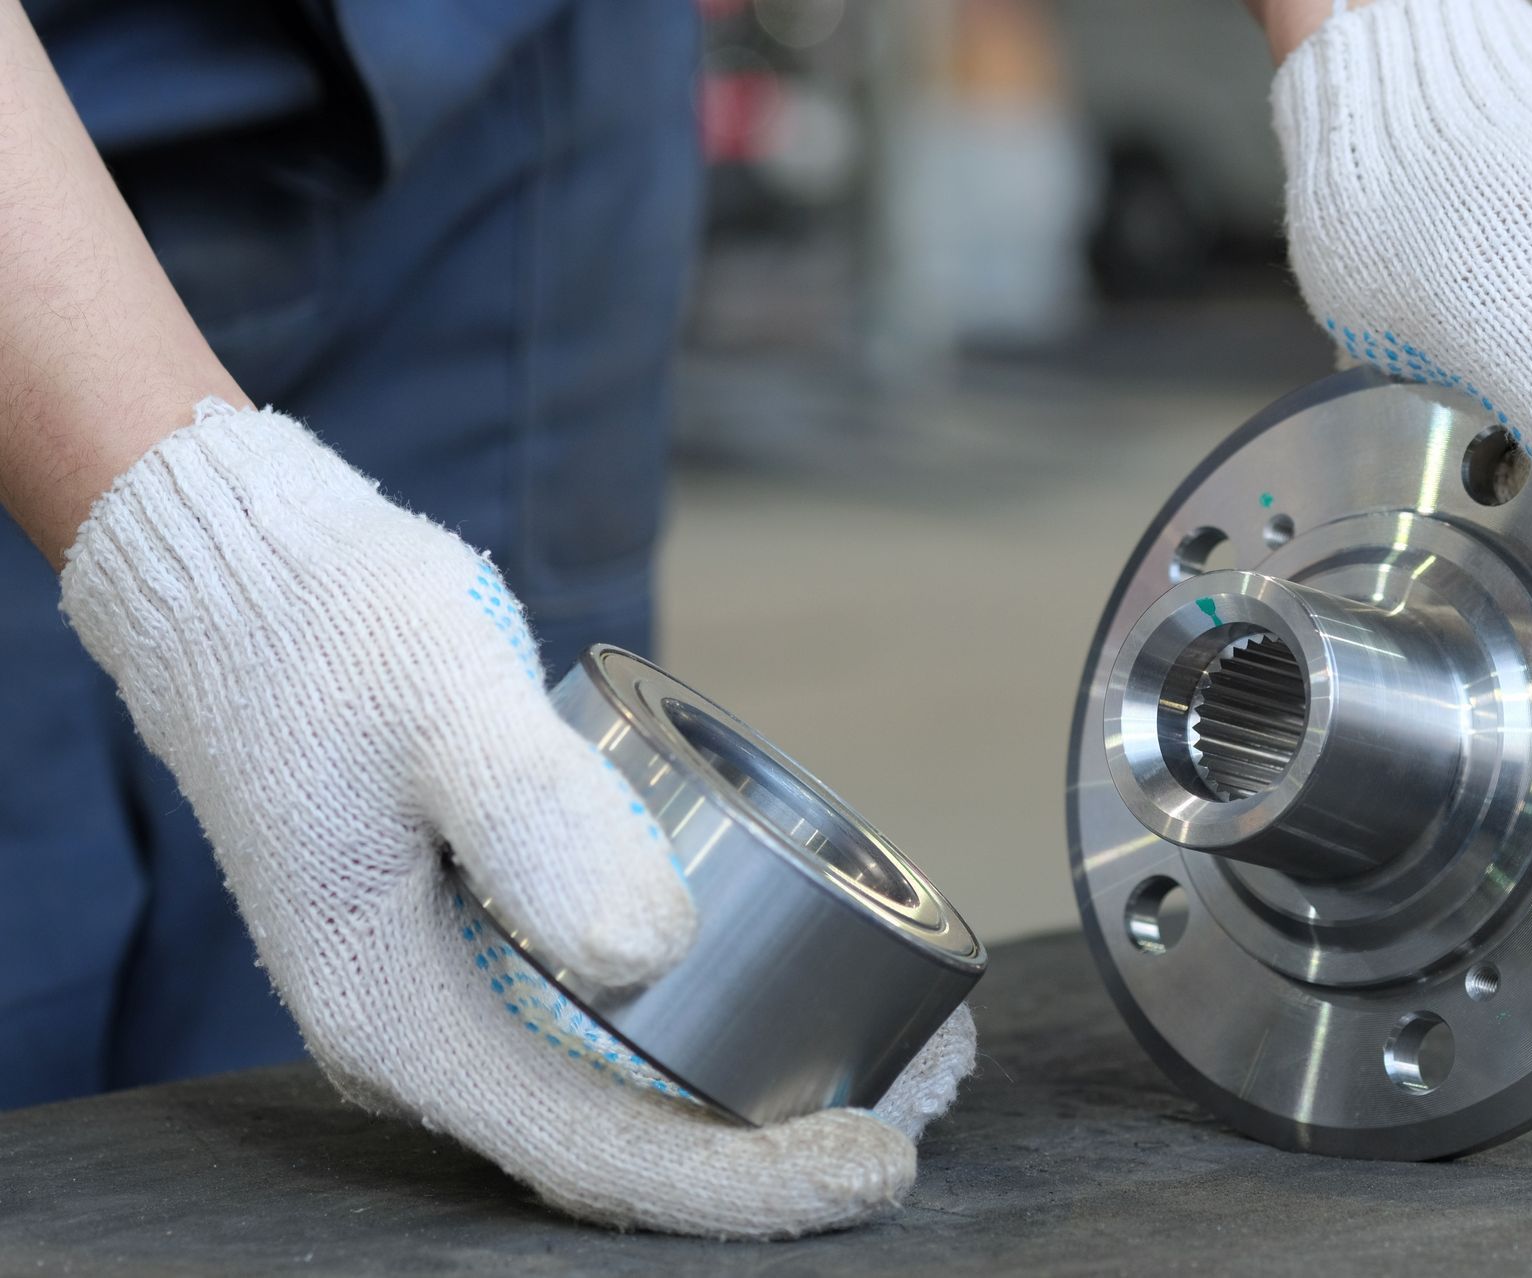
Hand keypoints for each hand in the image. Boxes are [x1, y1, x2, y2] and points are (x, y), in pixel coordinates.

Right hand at [59, 401, 974, 1237]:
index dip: (748, 1181)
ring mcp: (451, 998)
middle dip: (781, 1147)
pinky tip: (805, 991)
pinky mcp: (482, 946)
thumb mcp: (443, 705)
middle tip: (928, 1096)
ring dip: (764, 1094)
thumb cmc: (336, 633)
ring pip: (624, 1091)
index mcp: (397, 1018)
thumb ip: (533, 820)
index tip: (881, 1160)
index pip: (597, 1152)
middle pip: (624, 1144)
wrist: (250, 588)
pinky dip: (717, 1026)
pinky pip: (610, 1028)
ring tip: (902, 1056)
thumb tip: (650, 955)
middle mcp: (423, 1038)